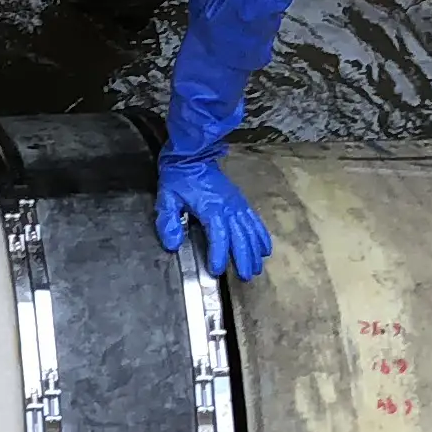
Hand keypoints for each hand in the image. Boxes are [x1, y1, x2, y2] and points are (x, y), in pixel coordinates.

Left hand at [156, 158, 273, 276]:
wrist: (193, 154)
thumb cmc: (178, 176)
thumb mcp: (166, 198)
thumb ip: (167, 221)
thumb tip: (173, 244)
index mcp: (211, 207)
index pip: (218, 235)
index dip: (219, 254)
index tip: (217, 270)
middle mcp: (228, 207)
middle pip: (240, 236)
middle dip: (244, 258)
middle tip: (246, 276)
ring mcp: (237, 203)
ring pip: (250, 230)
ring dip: (254, 250)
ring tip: (257, 268)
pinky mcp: (240, 201)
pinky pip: (254, 220)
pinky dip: (261, 235)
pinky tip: (265, 249)